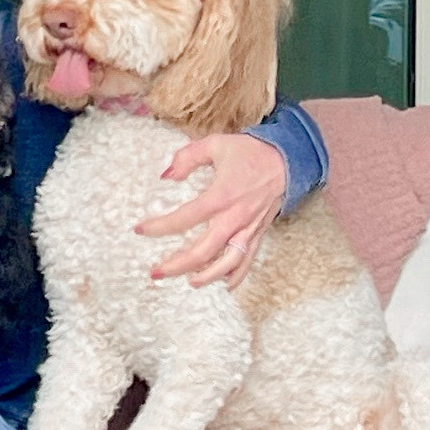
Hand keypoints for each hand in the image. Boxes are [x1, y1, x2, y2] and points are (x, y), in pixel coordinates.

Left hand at [136, 133, 286, 288]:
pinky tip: (225, 285)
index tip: (140, 230)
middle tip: (156, 272)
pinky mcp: (259, 232)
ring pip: (227, 262)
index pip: (184, 218)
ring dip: (208, 276)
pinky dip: (237, 275)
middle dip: (177, 265)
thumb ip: (187, 157)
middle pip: (203, 251)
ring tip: (190, 282)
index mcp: (220, 196)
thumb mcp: (215, 144)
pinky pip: (248, 259)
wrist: (289, 158)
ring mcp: (248, 228)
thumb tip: (166, 175)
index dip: (159, 226)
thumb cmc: (250, 151)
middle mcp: (234, 217)